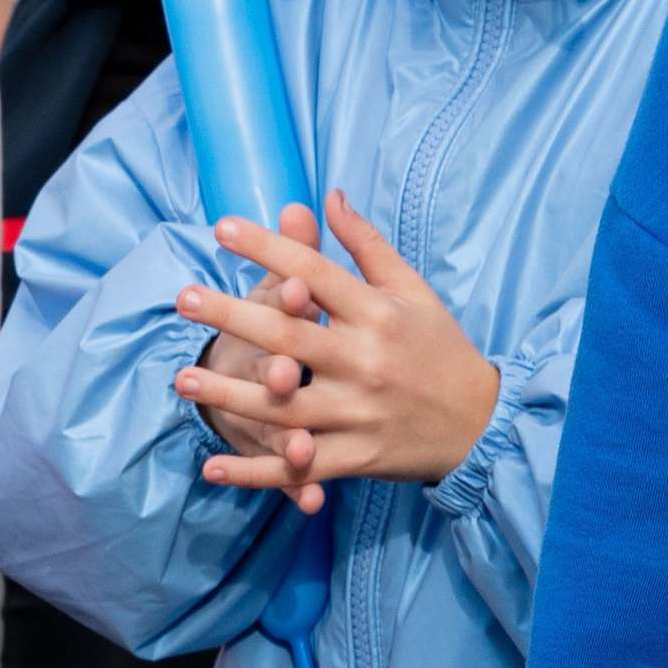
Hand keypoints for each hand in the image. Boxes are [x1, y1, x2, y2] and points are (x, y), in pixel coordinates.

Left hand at [174, 190, 501, 512]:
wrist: (484, 424)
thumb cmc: (443, 351)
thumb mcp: (414, 291)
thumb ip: (367, 246)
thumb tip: (329, 195)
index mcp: (378, 315)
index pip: (316, 273)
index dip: (269, 248)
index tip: (224, 227)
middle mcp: (366, 361)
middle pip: (289, 335)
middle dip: (232, 315)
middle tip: (184, 298)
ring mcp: (360, 413)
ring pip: (284, 406)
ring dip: (229, 394)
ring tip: (184, 378)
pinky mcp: (358, 456)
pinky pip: (299, 468)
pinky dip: (255, 471)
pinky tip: (212, 465)